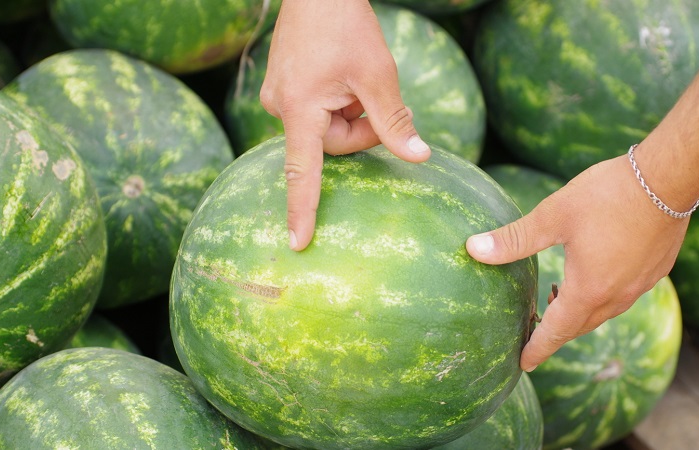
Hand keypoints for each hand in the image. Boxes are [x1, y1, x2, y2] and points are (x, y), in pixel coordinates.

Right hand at [260, 0, 430, 250]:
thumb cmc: (346, 25)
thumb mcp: (379, 75)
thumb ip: (395, 121)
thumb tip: (419, 158)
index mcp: (301, 109)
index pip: (302, 172)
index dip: (302, 210)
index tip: (298, 243)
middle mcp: (281, 107)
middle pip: (333, 144)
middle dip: (362, 127)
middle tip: (379, 97)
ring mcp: (279, 98)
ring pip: (327, 128)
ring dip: (351, 111)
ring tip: (356, 79)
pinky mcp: (284, 89)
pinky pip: (318, 112)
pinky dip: (338, 102)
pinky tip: (343, 76)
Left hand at [466, 155, 690, 371]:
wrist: (668, 178)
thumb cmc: (607, 196)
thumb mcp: (552, 216)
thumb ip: (513, 239)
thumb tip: (472, 248)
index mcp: (588, 290)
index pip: (556, 332)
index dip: (537, 349)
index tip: (523, 364)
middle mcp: (617, 296)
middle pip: (580, 326)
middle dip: (556, 333)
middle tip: (534, 332)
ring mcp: (640, 285)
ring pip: (603, 312)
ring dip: (579, 313)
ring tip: (556, 299)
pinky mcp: (655, 270)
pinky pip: (623, 296)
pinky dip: (601, 296)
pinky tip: (592, 276)